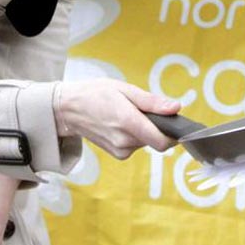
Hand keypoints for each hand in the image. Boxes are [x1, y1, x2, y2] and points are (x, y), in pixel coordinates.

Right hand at [54, 79, 180, 158]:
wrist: (69, 109)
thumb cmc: (95, 94)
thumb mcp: (124, 89)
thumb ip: (151, 102)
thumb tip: (176, 108)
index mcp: (128, 123)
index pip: (163, 142)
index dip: (174, 134)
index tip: (175, 123)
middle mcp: (125, 141)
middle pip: (156, 140)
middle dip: (156, 126)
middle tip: (141, 109)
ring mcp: (120, 151)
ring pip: (146, 142)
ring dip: (144, 130)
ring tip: (126, 113)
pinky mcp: (118, 154)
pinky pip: (136, 145)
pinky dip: (135, 135)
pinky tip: (121, 123)